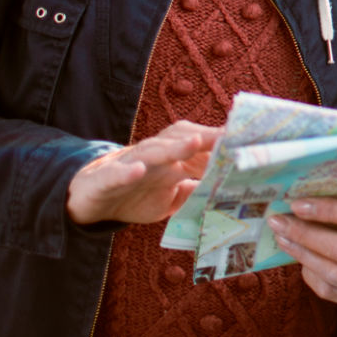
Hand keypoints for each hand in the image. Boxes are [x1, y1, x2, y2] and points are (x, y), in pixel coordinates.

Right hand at [66, 120, 218, 225]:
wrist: (89, 200)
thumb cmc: (135, 194)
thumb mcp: (171, 198)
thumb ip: (195, 192)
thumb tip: (225, 192)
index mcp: (171, 158)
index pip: (199, 145)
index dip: (221, 142)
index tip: (247, 140)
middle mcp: (152, 155)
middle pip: (179, 139)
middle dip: (204, 136)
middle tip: (228, 136)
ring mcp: (128, 164)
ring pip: (151, 150)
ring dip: (172, 147)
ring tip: (193, 143)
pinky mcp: (104, 179)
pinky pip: (115, 173)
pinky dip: (125, 171)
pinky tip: (137, 170)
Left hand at [268, 192, 336, 305]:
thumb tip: (309, 186)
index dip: (329, 211)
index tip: (298, 204)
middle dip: (306, 235)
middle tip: (279, 222)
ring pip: (335, 273)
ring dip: (304, 255)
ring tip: (282, 239)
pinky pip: (331, 290)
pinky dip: (311, 274)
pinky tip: (300, 258)